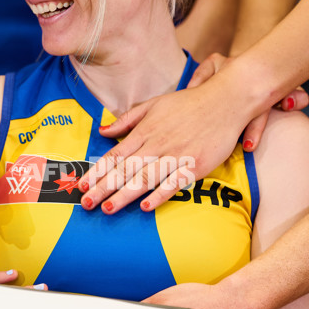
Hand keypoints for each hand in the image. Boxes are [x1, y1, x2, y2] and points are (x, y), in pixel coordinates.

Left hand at [77, 67, 242, 213]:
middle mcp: (157, 144)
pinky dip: (159, 195)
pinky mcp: (196, 164)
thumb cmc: (189, 103)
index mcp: (145, 131)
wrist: (226, 100)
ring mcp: (177, 155)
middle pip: (125, 170)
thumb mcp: (154, 104)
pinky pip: (174, 182)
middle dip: (103, 187)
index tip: (82, 185)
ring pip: (145, 178)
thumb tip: (103, 130)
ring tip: (107, 208)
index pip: (115, 155)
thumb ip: (128, 120)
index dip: (97, 171)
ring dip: (124, 194)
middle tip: (85, 203)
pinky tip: (145, 206)